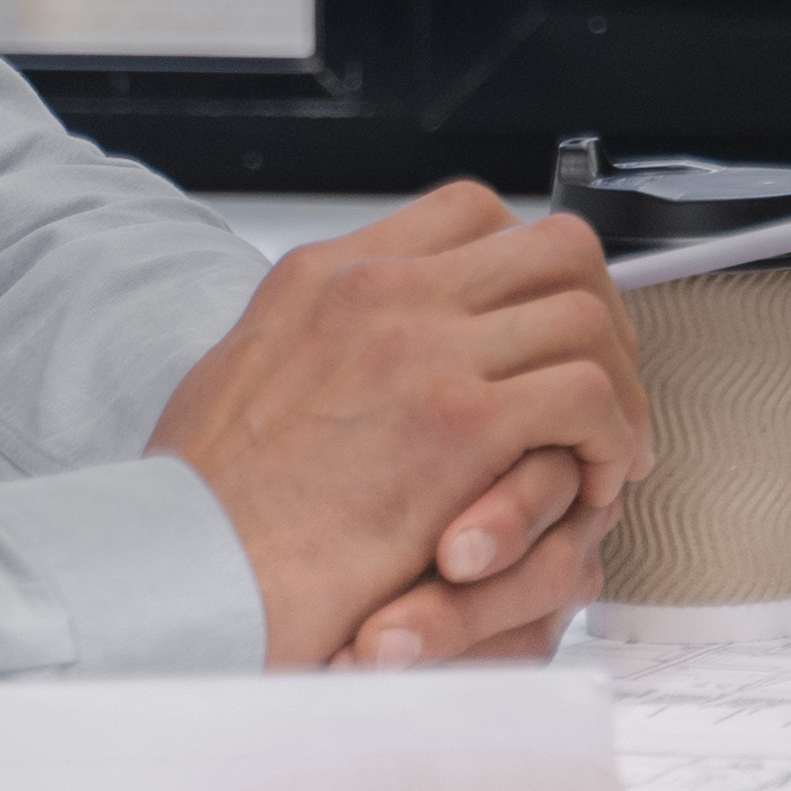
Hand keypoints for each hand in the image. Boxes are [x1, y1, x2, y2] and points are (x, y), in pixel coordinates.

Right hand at [147, 184, 653, 672]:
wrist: (174, 576)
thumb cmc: (201, 512)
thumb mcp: (240, 377)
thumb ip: (315, 340)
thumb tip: (358, 342)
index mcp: (326, 276)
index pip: (473, 214)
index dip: (532, 269)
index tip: (546, 327)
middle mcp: (380, 293)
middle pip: (552, 250)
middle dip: (598, 318)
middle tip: (604, 385)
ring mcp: (423, 349)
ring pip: (583, 315)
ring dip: (617, 384)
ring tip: (609, 445)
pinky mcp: (459, 422)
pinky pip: (586, 396)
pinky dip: (612, 435)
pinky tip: (596, 479)